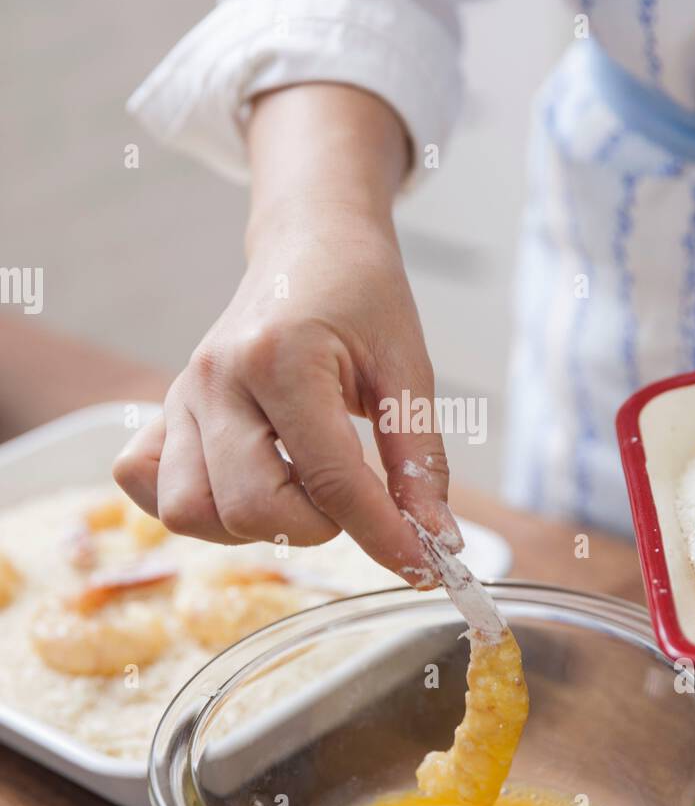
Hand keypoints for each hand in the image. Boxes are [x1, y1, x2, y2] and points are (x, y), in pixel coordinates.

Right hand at [113, 84, 460, 581]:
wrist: (312, 242)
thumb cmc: (361, 295)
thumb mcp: (408, 368)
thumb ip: (419, 458)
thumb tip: (437, 538)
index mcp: (282, 357)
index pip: (332, 480)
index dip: (383, 534)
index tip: (422, 563)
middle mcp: (217, 379)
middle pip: (252, 508)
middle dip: (318, 527)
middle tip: (353, 497)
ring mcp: (182, 394)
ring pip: (191, 512)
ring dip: (254, 525)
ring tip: (299, 489)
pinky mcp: (165, 408)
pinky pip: (146, 484)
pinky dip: (193, 505)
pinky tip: (243, 484)